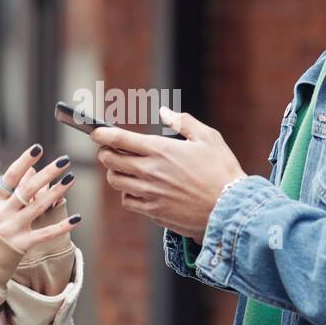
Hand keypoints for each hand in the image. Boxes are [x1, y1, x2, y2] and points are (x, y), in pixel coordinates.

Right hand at [0, 144, 79, 251]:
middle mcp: (4, 213)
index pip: (11, 177)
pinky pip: (46, 234)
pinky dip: (62, 226)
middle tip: (64, 160)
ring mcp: (13, 228)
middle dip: (48, 173)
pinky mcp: (22, 244)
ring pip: (39, 206)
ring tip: (71, 178)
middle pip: (28, 189)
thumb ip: (11, 189)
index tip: (38, 148)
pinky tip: (77, 218)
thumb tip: (31, 169)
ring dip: (57, 192)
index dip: (24, 162)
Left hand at [90, 107, 245, 240]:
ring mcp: (149, 194)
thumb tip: (164, 112)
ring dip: (114, 173)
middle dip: (105, 152)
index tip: (95, 131)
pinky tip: (136, 189)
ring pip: (115, 182)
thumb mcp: (208, 137)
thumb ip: (183, 122)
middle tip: (108, 149)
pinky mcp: (153, 212)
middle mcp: (150, 172)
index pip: (119, 139)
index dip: (102, 133)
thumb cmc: (222, 171)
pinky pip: (128, 202)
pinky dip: (127, 194)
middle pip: (110, 160)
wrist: (230, 209)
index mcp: (160, 150)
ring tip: (121, 168)